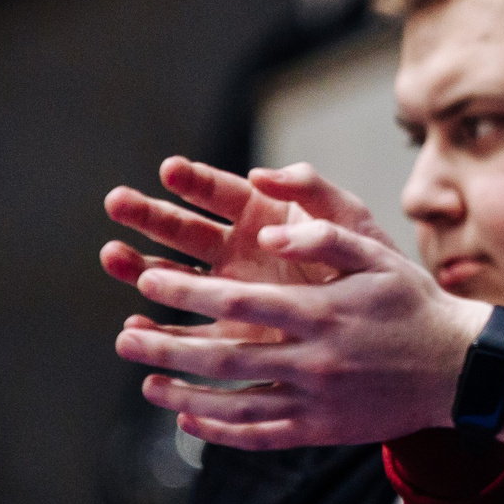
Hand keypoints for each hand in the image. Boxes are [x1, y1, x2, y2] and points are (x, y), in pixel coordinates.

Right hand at [103, 156, 382, 312]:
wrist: (392, 326)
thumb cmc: (374, 266)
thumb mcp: (351, 223)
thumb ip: (314, 191)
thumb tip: (265, 172)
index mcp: (266, 216)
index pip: (222, 192)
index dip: (195, 180)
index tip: (169, 170)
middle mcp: (241, 250)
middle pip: (186, 228)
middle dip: (150, 215)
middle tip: (117, 203)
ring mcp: (232, 292)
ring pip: (176, 276)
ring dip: (141, 266)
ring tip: (111, 256)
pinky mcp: (235, 334)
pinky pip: (190, 331)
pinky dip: (161, 327)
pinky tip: (136, 322)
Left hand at [111, 180, 494, 449]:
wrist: (458, 370)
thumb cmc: (415, 305)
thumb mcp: (378, 257)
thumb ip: (325, 237)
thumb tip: (271, 233)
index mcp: (321, 312)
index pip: (238, 303)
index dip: (188, 293)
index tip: (147, 281)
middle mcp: (313, 359)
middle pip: (224, 355)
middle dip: (168, 345)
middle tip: (125, 336)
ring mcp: (315, 399)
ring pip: (235, 401)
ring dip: (184, 393)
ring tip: (146, 382)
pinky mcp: (322, 429)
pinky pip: (262, 435)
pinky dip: (221, 431)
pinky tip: (191, 422)